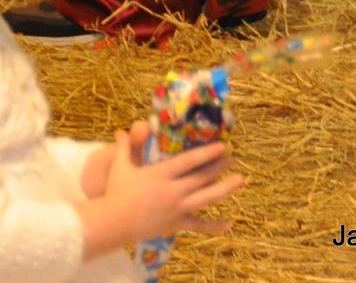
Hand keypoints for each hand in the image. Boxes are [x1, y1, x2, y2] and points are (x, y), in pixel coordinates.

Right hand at [82, 133, 242, 253]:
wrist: (116, 222)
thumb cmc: (117, 191)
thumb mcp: (120, 166)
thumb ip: (124, 147)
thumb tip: (121, 131)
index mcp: (161, 174)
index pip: (189, 161)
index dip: (206, 152)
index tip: (221, 145)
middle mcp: (173, 190)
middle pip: (202, 177)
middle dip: (218, 166)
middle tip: (231, 157)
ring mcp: (177, 208)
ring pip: (206, 198)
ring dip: (224, 188)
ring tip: (240, 180)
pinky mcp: (177, 223)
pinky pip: (199, 225)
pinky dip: (214, 226)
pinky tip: (228, 224)